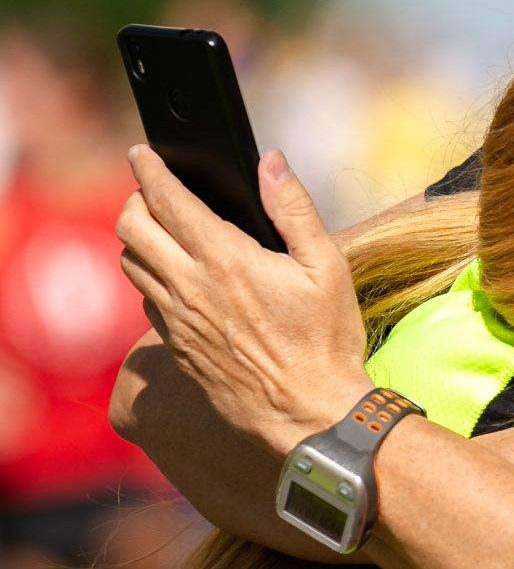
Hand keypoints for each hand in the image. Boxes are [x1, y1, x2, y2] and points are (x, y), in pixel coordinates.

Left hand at [116, 146, 370, 457]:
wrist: (310, 416)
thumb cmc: (326, 342)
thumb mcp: (328, 267)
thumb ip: (295, 209)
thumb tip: (269, 162)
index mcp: (225, 259)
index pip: (166, 199)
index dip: (149, 169)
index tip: (142, 152)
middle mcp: (190, 287)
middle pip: (131, 227)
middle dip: (135, 199)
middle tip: (153, 191)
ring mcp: (178, 321)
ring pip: (131, 264)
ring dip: (139, 239)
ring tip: (162, 230)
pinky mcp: (177, 348)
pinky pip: (148, 301)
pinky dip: (152, 278)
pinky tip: (178, 279)